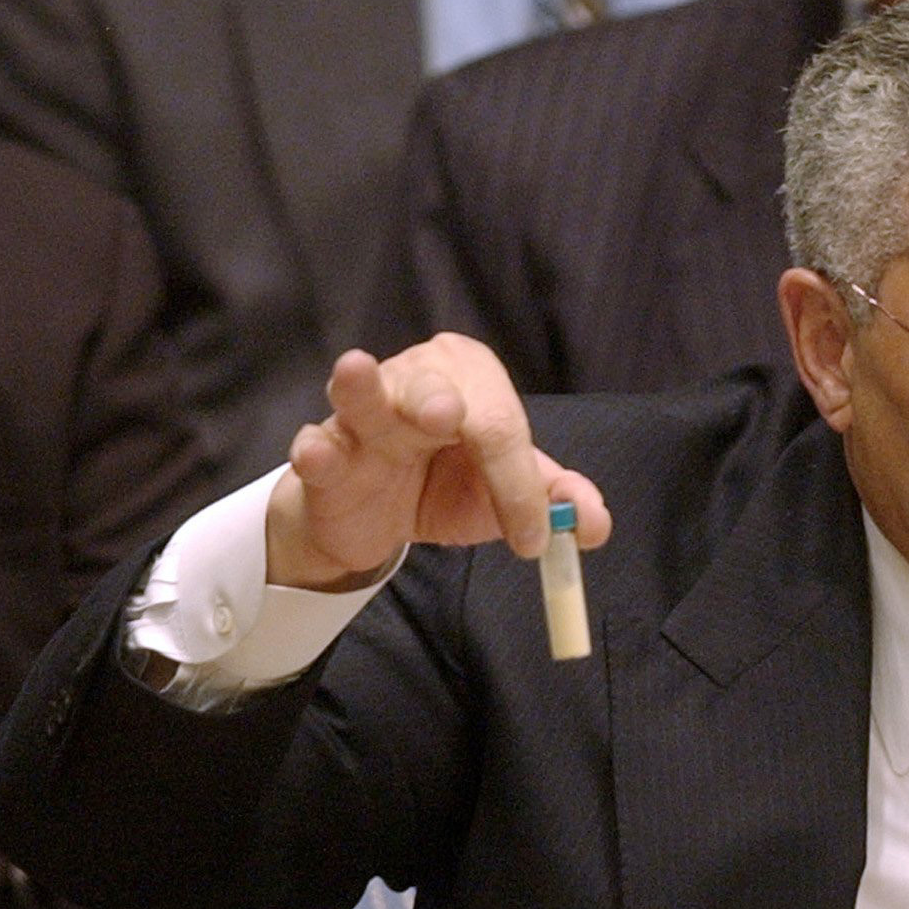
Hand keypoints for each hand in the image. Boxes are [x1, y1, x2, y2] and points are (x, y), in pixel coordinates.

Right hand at [267, 334, 610, 589]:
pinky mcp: (325, 451)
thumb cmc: (448, 484)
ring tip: (356, 369)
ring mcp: (363, 413)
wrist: (379, 518)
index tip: (532, 539)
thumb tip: (592, 526)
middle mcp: (418, 380)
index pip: (500, 425)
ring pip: (364, 396)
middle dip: (439, 401)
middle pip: (435, 392)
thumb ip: (554, 502)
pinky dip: (316, 450)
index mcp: (474, 379)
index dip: (518, 484)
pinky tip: (318, 452)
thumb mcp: (508, 493)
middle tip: (449, 417)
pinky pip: (316, 445)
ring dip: (363, 389)